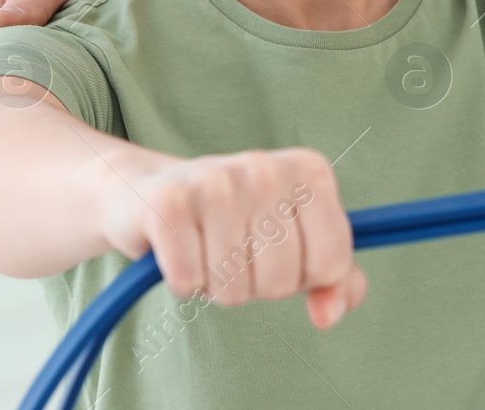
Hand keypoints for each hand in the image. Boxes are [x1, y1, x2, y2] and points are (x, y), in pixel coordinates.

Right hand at [99, 147, 364, 329]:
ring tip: (206, 247)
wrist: (150, 187)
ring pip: (234, 288)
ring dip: (216, 284)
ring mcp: (216, 181)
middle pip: (281, 282)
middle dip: (256, 283)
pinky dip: (183, 281)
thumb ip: (334, 278)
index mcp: (311, 172)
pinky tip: (178, 249)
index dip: (304, 277)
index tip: (281, 252)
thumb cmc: (236, 220)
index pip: (332, 264)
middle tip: (235, 250)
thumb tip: (328, 316)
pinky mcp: (168, 203)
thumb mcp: (297, 239)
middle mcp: (267, 168)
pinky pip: (189, 283)